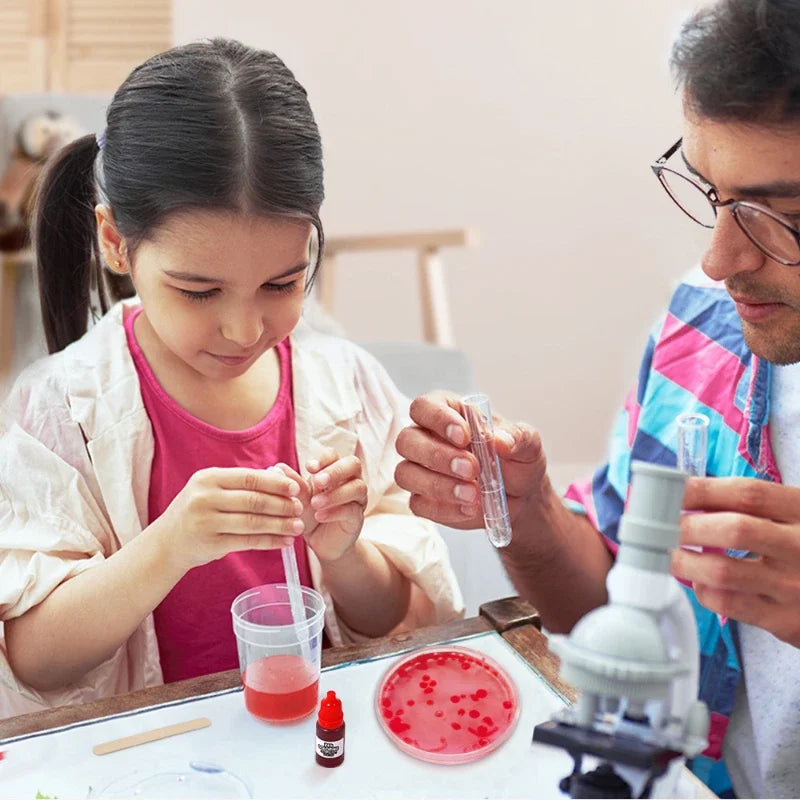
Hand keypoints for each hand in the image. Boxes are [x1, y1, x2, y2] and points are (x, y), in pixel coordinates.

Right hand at [152, 467, 303, 572]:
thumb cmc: (198, 511)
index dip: (275, 483)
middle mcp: (204, 498)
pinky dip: (270, 542)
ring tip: (298, 527)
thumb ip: (240, 485)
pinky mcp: (210, 544)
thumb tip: (282, 479)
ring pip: (253, 522)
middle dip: (281, 504)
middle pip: (253, 500)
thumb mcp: (211, 490)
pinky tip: (284, 542)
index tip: (295, 488)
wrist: (166, 542)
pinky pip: (248, 542)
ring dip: (280, 525)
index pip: (248, 478)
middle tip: (300, 508)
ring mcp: (206, 522)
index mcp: (208, 478)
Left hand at [275, 451, 366, 562]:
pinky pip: (352, 510)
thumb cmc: (310, 514)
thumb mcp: (299, 499)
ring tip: (315, 503)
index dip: (323, 458)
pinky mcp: (357, 517)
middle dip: (335, 471)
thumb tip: (279, 467)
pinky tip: (319, 516)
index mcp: (334, 471)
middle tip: (317, 482)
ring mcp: (357, 499)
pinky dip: (335, 511)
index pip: (334, 455)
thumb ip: (294, 484)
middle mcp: (350, 481)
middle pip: (353, 464)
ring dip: (335, 493)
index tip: (308, 468)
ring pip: (357, 487)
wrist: (320, 542)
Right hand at [394, 391, 549, 528]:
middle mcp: (426, 438)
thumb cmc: (517, 459)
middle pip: (407, 441)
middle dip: (437, 456)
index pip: (424, 406)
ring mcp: (420, 470)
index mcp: (448, 412)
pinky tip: (469, 508)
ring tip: (473, 495)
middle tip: (472, 469)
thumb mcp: (527, 443)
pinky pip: (419, 504)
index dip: (438, 419)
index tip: (464, 436)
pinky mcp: (423, 499)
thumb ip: (517, 437)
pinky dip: (444, 509)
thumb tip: (501, 440)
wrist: (521, 495)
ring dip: (438, 485)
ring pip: (406, 473)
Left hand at [672, 477, 799, 645]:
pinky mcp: (787, 622)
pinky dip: (704, 591)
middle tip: (661, 525)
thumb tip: (690, 496)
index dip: (702, 489)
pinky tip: (698, 582)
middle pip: (733, 529)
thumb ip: (757, 508)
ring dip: (684, 560)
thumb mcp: (798, 518)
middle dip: (687, 525)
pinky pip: (729, 604)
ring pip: (724, 571)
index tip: (672, 490)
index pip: (748, 493)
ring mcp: (796, 587)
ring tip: (669, 553)